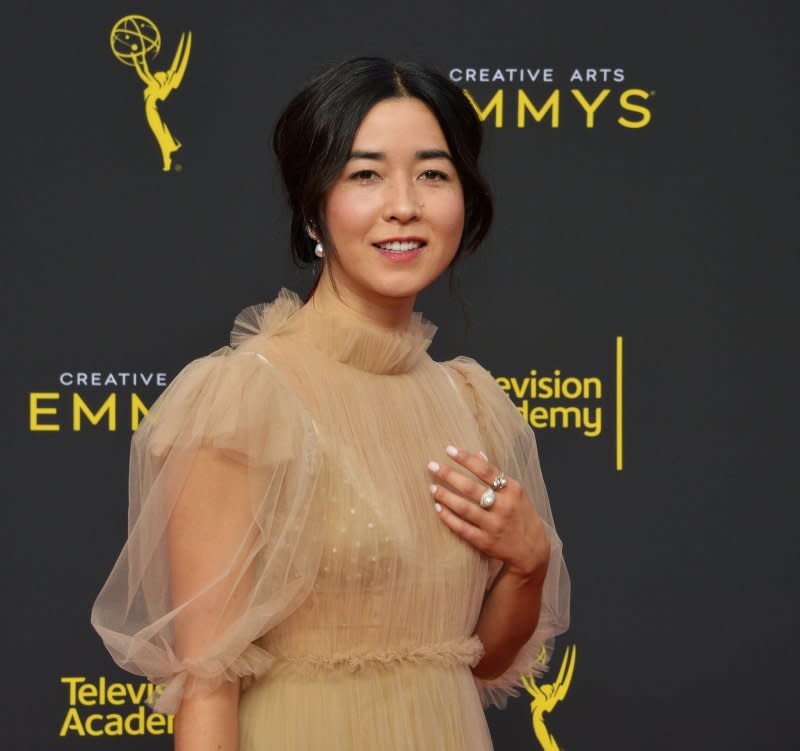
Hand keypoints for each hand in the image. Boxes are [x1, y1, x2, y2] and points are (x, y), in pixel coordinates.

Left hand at [427, 445, 550, 581]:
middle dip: (449, 475)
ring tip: (432, 488)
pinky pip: (462, 528)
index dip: (466, 459)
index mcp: (513, 490)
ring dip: (446, 496)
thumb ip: (496, 475)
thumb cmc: (521, 515)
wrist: (532, 550)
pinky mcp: (485, 542)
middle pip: (471, 488)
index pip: (486, 470)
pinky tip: (438, 508)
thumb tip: (478, 454)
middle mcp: (504, 507)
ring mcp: (494, 525)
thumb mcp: (516, 492)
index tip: (449, 450)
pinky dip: (449, 518)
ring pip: (465, 508)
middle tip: (431, 466)